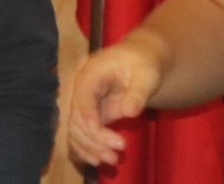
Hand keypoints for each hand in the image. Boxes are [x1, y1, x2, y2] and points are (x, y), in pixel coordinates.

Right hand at [67, 41, 162, 167]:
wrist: (142, 63)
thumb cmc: (143, 64)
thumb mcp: (146, 74)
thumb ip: (138, 92)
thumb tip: (129, 111)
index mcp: (92, 72)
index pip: (83, 95)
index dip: (87, 114)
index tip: (97, 130)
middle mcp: (83, 89)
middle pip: (78, 116)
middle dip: (94, 137)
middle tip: (117, 151)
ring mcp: (85, 104)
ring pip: (77, 130)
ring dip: (91, 147)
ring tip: (113, 160)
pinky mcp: (90, 116)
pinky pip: (81, 134)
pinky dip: (87, 148)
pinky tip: (98, 160)